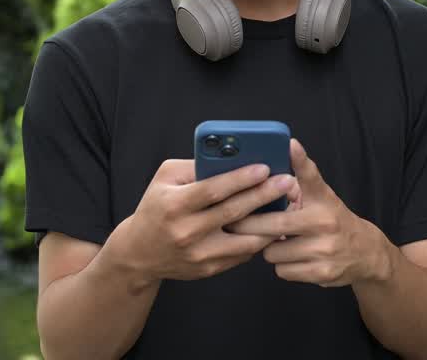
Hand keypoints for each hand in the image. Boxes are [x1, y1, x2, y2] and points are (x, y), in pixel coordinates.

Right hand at [106, 159, 299, 286]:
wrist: (139, 253)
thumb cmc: (156, 207)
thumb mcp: (165, 179)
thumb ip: (194, 166)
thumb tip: (230, 157)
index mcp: (175, 205)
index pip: (213, 190)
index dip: (240, 178)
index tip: (264, 167)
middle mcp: (187, 232)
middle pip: (233, 212)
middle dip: (264, 195)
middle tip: (287, 182)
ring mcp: (199, 254)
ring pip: (244, 238)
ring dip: (269, 222)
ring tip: (287, 206)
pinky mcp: (208, 269)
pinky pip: (241, 254)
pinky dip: (258, 239)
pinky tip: (272, 225)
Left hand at [227, 139, 389, 287]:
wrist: (365, 253)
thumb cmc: (334, 220)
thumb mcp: (322, 196)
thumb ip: (302, 179)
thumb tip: (284, 153)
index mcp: (323, 201)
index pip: (310, 178)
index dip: (299, 160)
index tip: (291, 144)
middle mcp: (325, 223)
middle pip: (272, 225)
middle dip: (251, 226)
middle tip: (239, 222)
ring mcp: (324, 250)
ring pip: (273, 252)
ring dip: (270, 249)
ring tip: (279, 242)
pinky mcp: (321, 274)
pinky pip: (282, 271)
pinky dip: (283, 266)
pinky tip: (293, 258)